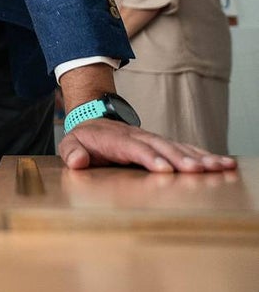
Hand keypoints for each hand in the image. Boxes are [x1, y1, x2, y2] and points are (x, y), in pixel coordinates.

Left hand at [58, 118, 236, 172]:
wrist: (92, 121)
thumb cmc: (83, 139)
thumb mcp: (70, 144)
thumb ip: (71, 153)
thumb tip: (77, 162)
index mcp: (116, 139)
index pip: (134, 148)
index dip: (149, 157)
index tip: (164, 168)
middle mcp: (138, 137)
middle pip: (161, 147)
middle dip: (180, 159)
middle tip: (198, 171)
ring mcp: (152, 139)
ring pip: (177, 147)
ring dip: (198, 157)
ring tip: (218, 167)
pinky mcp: (162, 144)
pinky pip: (185, 149)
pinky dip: (204, 155)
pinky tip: (222, 163)